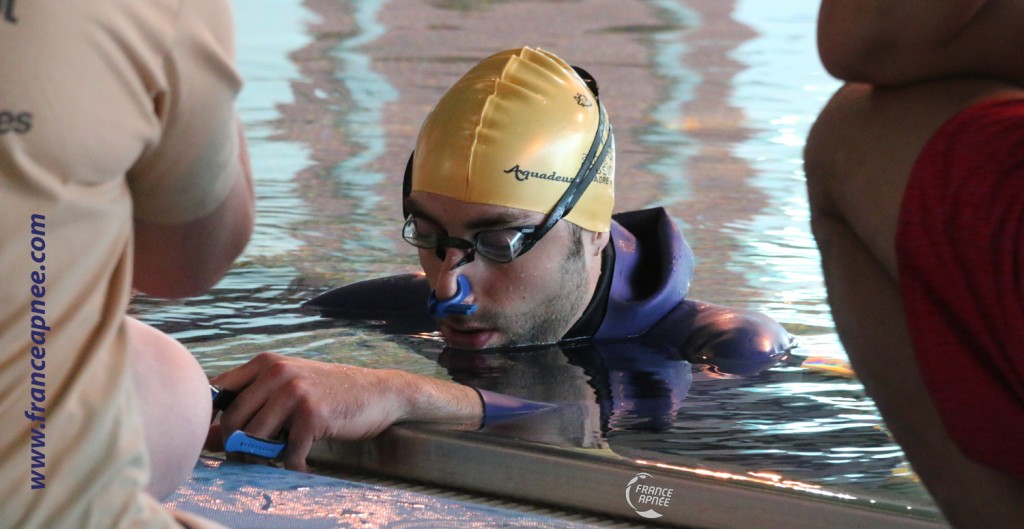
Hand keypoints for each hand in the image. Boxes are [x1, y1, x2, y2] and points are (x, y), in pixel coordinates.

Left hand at [208, 352, 482, 471]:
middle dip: (236, 446)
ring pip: (254, 439)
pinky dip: (293, 466)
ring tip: (278, 460)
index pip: (218, 391)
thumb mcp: (290, 386)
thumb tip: (210, 438)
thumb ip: (254, 403)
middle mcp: (277, 373)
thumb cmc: (331, 392)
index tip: (222, 437)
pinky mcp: (312, 415)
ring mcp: (294, 392)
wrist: (379, 392)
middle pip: (231, 420)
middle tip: (251, 458)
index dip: (213, 418)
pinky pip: (286, 453)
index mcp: (266, 362)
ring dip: (262, 459)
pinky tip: (304, 466)